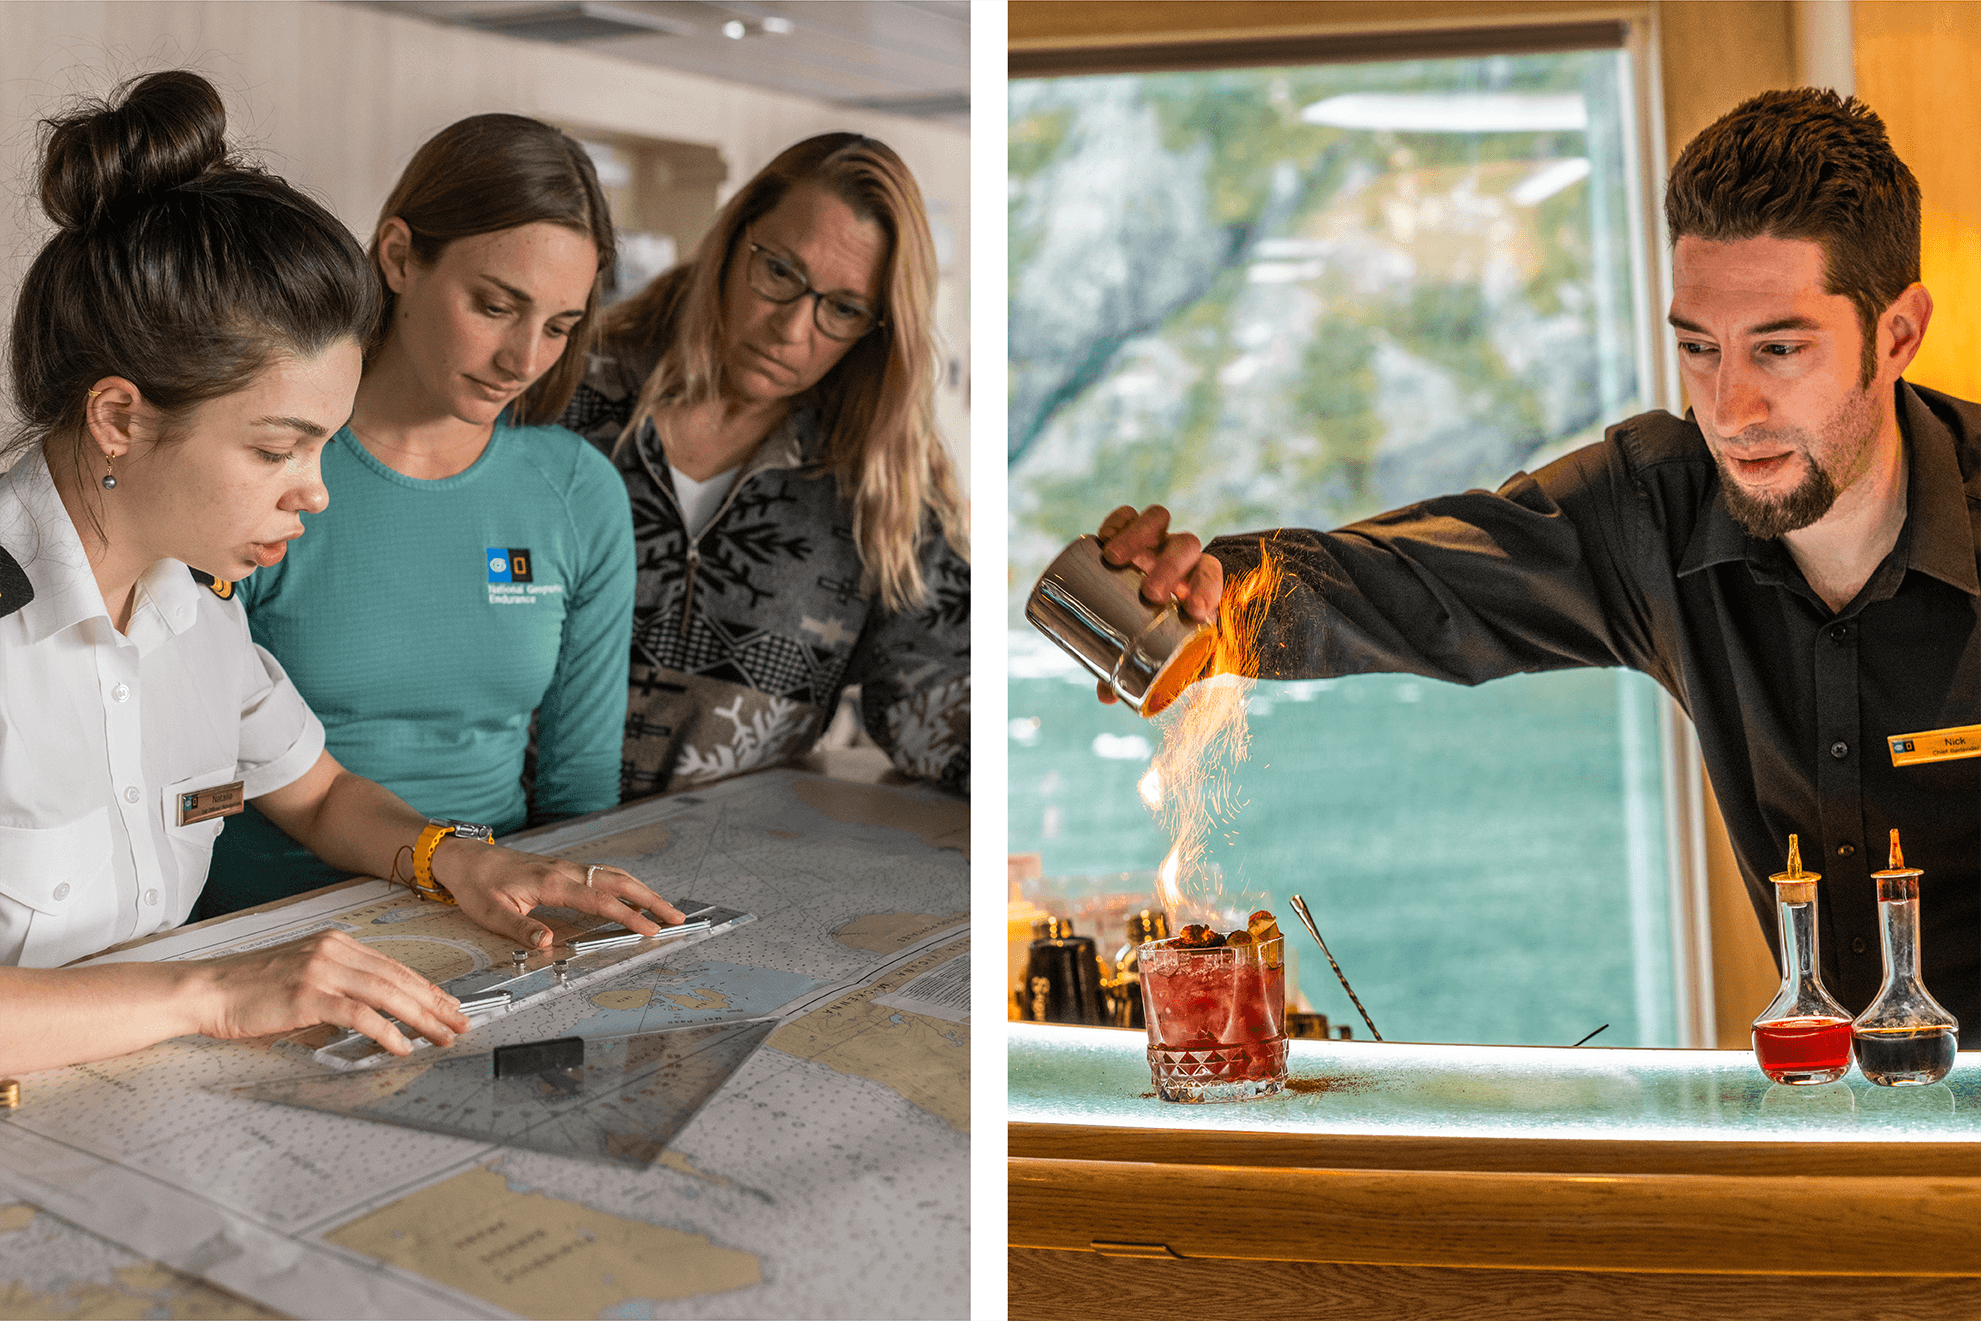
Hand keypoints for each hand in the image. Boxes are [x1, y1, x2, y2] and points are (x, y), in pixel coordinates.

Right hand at [189, 930, 470, 1055]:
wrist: (207, 990)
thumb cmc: (249, 988)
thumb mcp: (302, 974)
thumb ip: (337, 984)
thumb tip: (372, 1009)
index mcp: (335, 942)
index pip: (394, 966)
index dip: (426, 987)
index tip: (448, 1004)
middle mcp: (333, 950)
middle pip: (399, 978)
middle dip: (434, 1003)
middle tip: (459, 1022)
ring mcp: (321, 970)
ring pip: (388, 994)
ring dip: (421, 1018)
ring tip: (441, 1036)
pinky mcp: (309, 994)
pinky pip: (360, 1013)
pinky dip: (386, 1030)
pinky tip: (401, 1045)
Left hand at [434, 841, 688, 949]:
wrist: (465, 859)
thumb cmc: (476, 885)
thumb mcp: (490, 913)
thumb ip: (521, 928)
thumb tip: (547, 944)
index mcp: (551, 882)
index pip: (600, 900)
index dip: (628, 916)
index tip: (651, 930)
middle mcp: (566, 871)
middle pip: (619, 882)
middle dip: (652, 901)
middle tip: (677, 918)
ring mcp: (568, 868)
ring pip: (615, 876)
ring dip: (644, 892)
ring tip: (665, 910)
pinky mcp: (565, 870)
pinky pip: (604, 875)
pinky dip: (627, 885)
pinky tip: (634, 896)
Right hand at [1095, 505, 1223, 704]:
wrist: (1153, 600)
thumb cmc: (1161, 631)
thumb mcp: (1162, 653)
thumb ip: (1142, 673)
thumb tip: (1107, 698)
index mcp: (1200, 582)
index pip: (1213, 574)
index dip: (1208, 588)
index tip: (1195, 611)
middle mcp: (1181, 556)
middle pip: (1185, 546)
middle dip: (1170, 566)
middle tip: (1150, 593)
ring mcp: (1155, 540)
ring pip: (1158, 520)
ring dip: (1139, 535)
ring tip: (1115, 559)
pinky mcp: (1129, 531)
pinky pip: (1128, 514)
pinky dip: (1118, 521)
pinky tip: (1102, 537)